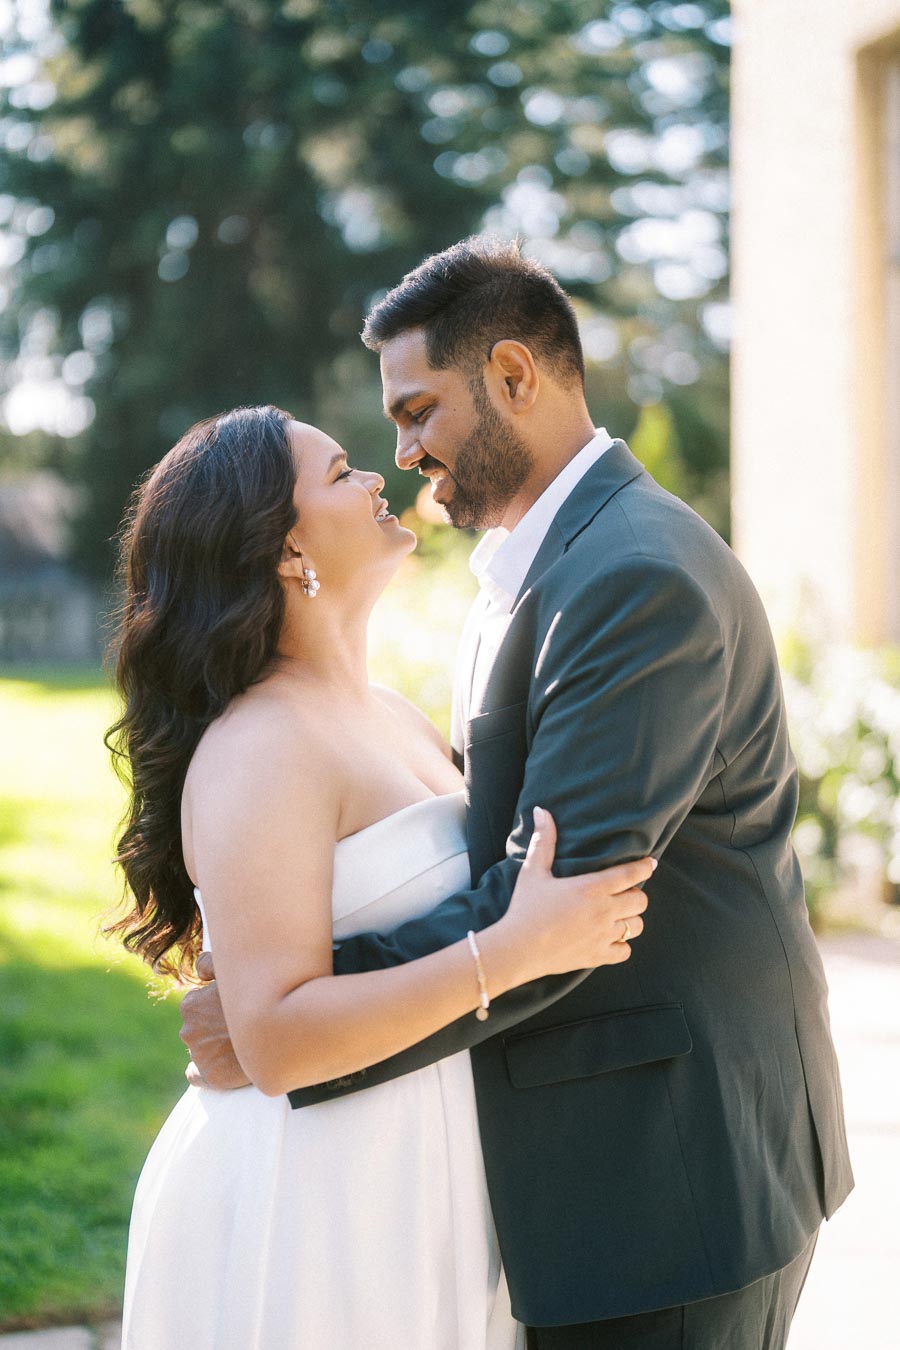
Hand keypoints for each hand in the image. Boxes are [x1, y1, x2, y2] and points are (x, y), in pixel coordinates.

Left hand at [179, 952, 250, 1090]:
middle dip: (213, 1027)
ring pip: (201, 1050)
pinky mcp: (213, 1076)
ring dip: (214, 1047)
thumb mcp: (232, 967)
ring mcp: (200, 1055)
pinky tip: (219, 1065)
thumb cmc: (258, 990)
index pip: (196, 1006)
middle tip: (239, 1026)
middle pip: (198, 1028)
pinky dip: (204, 1071)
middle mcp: (189, 1031)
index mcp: (190, 1005)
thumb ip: (209, 963)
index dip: (213, 1005)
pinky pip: (197, 1075)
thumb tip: (199, 971)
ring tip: (241, 1044)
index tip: (230, 1009)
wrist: (281, 1023)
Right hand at [502, 807, 652, 980]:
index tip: (651, 863)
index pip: (630, 874)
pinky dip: (622, 945)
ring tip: (619, 915)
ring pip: (636, 926)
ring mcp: (603, 936)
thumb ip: (543, 840)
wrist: (517, 949)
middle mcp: (603, 911)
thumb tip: (541, 811)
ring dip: (631, 918)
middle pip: (640, 900)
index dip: (644, 867)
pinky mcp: (598, 956)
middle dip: (635, 893)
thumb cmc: (524, 907)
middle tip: (623, 892)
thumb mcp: (533, 871)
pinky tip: (610, 939)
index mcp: (591, 888)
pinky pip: (625, 951)